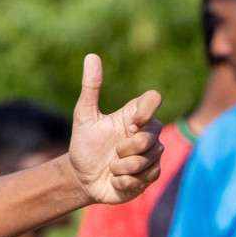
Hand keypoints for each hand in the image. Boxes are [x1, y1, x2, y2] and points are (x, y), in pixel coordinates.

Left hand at [68, 53, 162, 205]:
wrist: (82, 178)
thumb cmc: (84, 145)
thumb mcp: (84, 116)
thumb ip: (90, 88)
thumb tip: (91, 56)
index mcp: (134, 115)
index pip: (153, 98)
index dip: (147, 111)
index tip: (131, 124)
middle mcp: (147, 133)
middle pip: (152, 137)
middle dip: (127, 148)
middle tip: (112, 152)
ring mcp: (151, 156)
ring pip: (148, 160)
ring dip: (122, 167)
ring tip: (112, 167)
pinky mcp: (151, 176)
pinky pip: (145, 178)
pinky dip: (124, 181)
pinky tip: (115, 179)